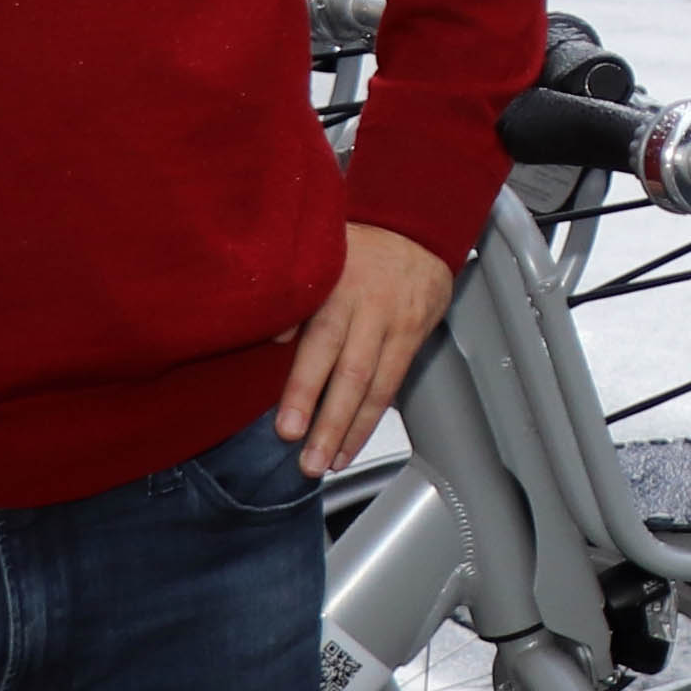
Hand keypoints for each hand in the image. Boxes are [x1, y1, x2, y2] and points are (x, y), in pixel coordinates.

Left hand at [275, 221, 457, 472]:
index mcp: (340, 288)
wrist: (418, 228)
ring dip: (353, 431)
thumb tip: (272, 338)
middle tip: (310, 462)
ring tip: (332, 462)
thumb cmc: (357, 246)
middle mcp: (372, 309)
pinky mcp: (415, 337)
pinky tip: (354, 442)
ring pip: (377, 386)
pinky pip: (394, 383)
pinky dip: (374, 418)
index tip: (288, 428)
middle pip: (352, 374)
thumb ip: (295, 294)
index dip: (304, 389)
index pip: (320, 344)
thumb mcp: (320, 253)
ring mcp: (398, 325)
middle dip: (330, 423)